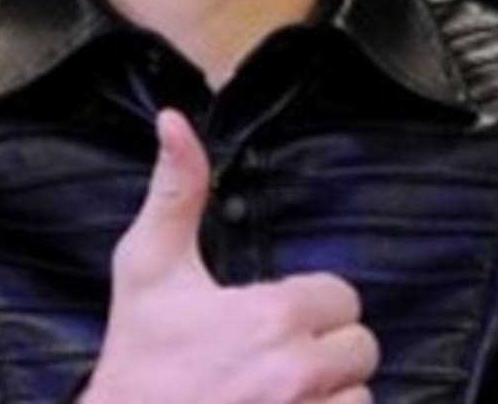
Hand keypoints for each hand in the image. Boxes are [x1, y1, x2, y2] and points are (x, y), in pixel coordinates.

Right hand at [79, 109, 378, 403]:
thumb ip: (176, 189)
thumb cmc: (137, 357)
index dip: (310, 304)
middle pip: (360, 348)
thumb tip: (173, 120)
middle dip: (326, 350)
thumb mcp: (147, 266)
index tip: (273, 316)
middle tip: (279, 356)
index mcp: (271, 318)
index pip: (341, 297)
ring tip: (282, 393)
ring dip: (331, 396)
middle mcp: (297, 374)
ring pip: (360, 397)